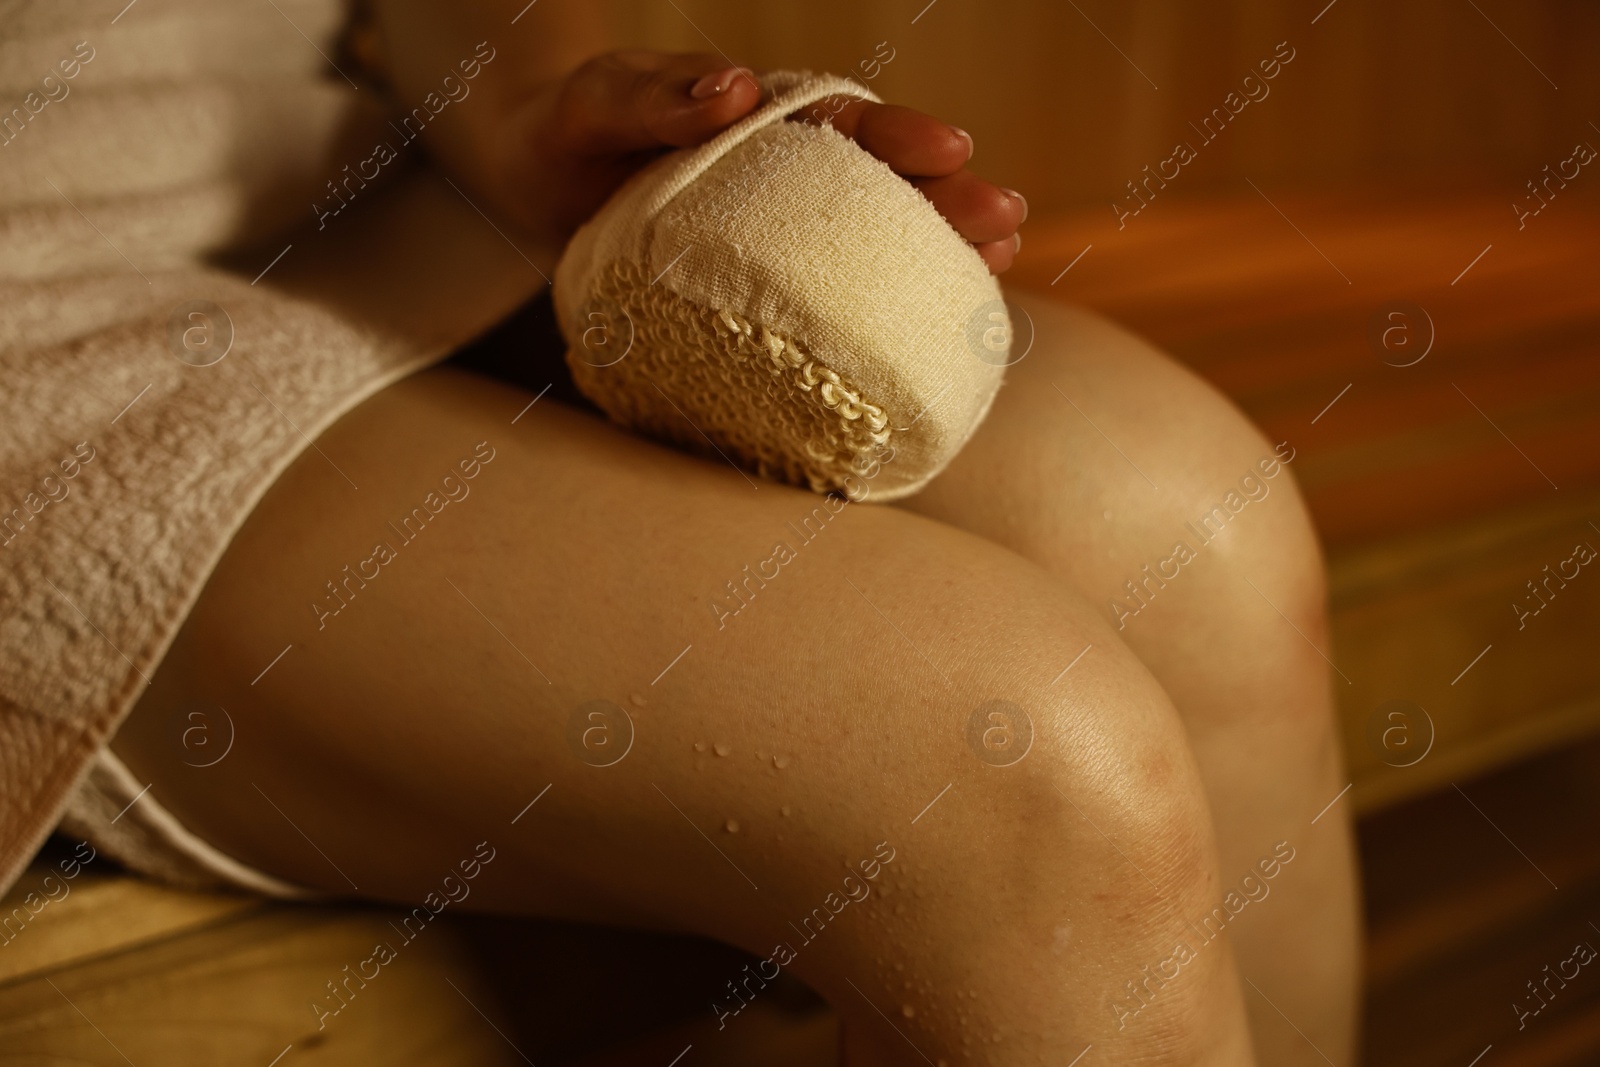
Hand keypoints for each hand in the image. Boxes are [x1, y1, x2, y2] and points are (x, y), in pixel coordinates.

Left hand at [477, 51, 1025, 271]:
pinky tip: (915, 340)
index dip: (899, 138)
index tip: (950, 152)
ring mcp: (777, 232)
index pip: (844, 123)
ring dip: (931, 254)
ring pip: (869, 240)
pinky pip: (822, 296)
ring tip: (994, 271)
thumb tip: (731, 89)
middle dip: (947, 201)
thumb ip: (654, 97)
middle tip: (1006, 225)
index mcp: (764, 119)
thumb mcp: (598, 102)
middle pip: (881, 185)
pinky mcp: (758, 282)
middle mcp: (787, 173)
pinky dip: (869, 314)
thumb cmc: (572, 129)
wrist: (535, 177)